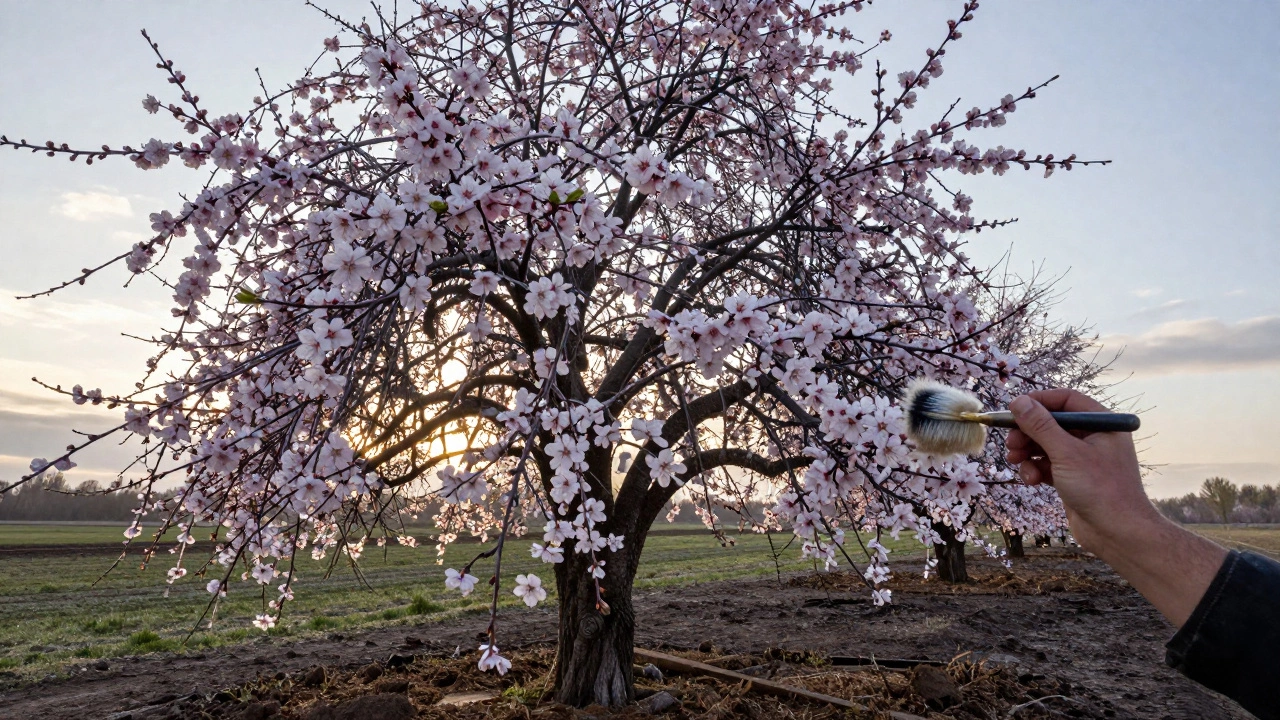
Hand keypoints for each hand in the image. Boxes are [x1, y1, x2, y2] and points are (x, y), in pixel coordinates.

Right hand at [1006, 388, 1226, 627]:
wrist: (1118, 534)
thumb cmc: (1100, 489)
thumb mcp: (1066, 453)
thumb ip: (1041, 426)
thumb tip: (1019, 402)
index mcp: (1102, 424)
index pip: (1067, 400)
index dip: (1039, 402)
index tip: (1014, 409)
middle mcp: (1093, 437)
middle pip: (1052, 423)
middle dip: (1028, 432)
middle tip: (1010, 442)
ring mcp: (1083, 458)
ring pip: (1046, 445)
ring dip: (1028, 452)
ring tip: (1016, 461)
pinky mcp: (1073, 477)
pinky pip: (1048, 464)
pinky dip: (1036, 469)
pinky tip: (1032, 480)